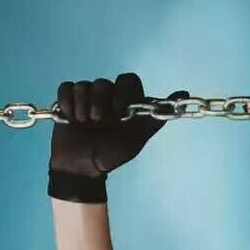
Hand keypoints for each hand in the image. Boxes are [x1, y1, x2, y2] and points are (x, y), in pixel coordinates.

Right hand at [50, 74, 186, 180]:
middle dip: (100, 101)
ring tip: (83, 123)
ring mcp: (86, 97)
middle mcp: (106, 96)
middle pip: (103, 82)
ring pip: (84, 85)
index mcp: (124, 102)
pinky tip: (71, 118)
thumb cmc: (111, 155)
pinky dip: (67, 102)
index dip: (122, 92)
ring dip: (83, 106)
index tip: (119, 112)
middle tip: (98, 122)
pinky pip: (66, 88)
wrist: (82, 169)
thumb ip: (155, 119)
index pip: (128, 79)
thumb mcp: (137, 139)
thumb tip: (183, 94)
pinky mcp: (67, 100)